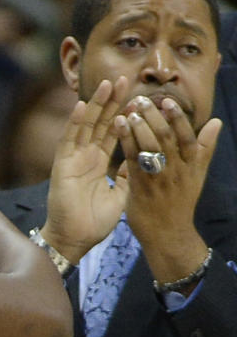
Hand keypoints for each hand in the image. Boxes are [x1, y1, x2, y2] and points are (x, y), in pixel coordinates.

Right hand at [43, 77, 129, 261]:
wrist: (76, 241)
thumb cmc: (95, 223)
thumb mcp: (121, 195)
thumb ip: (129, 174)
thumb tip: (141, 156)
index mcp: (98, 163)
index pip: (113, 132)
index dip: (124, 114)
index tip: (138, 97)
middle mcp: (85, 157)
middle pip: (100, 123)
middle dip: (112, 101)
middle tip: (125, 79)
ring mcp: (73, 159)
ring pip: (86, 125)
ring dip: (96, 104)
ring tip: (108, 83)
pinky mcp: (61, 166)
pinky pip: (68, 140)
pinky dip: (74, 123)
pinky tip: (81, 105)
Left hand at [115, 93, 220, 282]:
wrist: (167, 235)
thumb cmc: (181, 202)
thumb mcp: (198, 175)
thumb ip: (205, 148)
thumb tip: (217, 122)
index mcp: (190, 165)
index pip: (186, 136)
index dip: (177, 118)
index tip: (167, 101)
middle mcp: (175, 171)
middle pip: (165, 138)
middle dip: (153, 117)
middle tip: (141, 100)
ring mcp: (157, 180)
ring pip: (148, 148)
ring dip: (138, 126)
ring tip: (129, 110)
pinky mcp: (140, 188)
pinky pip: (133, 160)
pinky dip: (126, 142)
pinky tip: (119, 127)